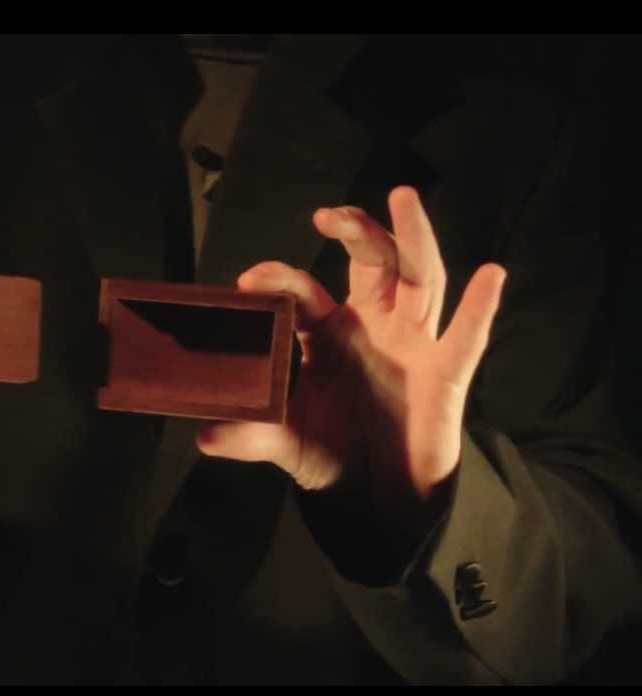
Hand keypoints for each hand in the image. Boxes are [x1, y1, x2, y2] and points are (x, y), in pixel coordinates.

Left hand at [196, 187, 506, 535]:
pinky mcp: (445, 373)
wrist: (377, 497)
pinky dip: (480, 307)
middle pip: (370, 263)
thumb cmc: (331, 456)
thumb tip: (205, 438)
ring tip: (402, 196)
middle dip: (353, 232)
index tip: (250, 280)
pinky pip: (466, 336)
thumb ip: (252, 436)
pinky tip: (491, 275)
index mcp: (326, 334)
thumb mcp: (285, 444)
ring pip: (420, 278)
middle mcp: (371, 326)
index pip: (304, 292)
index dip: (280, 280)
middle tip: (328, 215)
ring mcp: (412, 344)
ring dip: (413, 237)